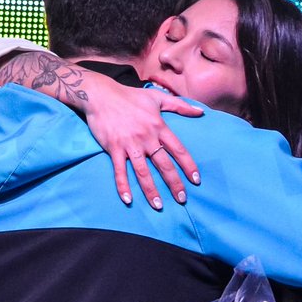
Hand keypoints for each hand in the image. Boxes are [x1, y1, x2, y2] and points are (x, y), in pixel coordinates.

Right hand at [80, 70, 201, 209]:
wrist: (101, 95)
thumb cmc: (130, 96)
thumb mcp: (157, 97)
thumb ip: (180, 106)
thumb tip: (201, 112)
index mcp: (159, 126)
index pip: (178, 150)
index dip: (188, 166)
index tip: (195, 180)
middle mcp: (146, 138)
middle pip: (163, 165)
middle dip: (174, 183)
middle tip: (182, 199)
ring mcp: (129, 144)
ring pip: (143, 172)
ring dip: (151, 190)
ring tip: (159, 206)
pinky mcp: (113, 148)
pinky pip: (119, 171)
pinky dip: (123, 186)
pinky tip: (128, 199)